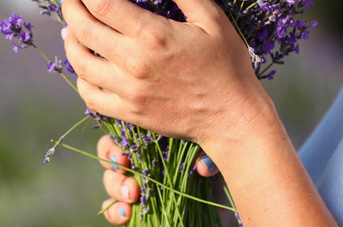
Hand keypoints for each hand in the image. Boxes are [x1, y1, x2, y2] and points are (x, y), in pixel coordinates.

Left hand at [60, 0, 272, 150]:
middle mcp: (134, 63)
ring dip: (70, 41)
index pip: (102, 4)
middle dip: (70, 6)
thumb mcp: (213, 18)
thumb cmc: (228, 64)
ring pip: (81, 63)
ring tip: (71, 27)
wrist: (233, 118)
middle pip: (84, 30)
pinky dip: (81, 77)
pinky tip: (85, 64)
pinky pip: (90, 95)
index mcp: (153, 35)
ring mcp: (128, 91)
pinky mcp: (129, 113)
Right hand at [96, 135, 218, 224]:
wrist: (231, 197)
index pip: (127, 129)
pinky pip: (114, 208)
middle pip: (113, 152)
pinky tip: (126, 213)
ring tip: (132, 195)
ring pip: (110, 179)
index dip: (118, 139)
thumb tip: (202, 167)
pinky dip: (114, 210)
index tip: (125, 154)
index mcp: (158, 136)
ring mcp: (139, 182)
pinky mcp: (140, 207)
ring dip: (115, 186)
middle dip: (112, 161)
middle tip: (126, 170)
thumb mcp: (219, 156)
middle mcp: (145, 157)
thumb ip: (210, 154)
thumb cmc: (224, 169)